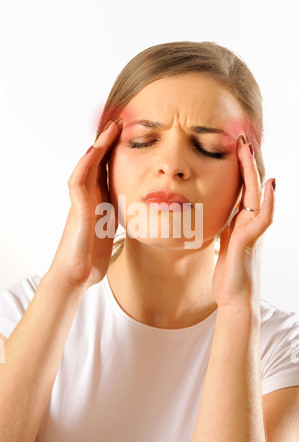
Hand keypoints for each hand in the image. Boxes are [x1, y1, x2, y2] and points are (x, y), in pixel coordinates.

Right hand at [47, 119, 121, 291]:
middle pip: (98, 163)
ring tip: (111, 127)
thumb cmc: (92, 255)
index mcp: (100, 201)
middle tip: (121, 121)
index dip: (118, 152)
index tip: (133, 134)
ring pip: (87, 166)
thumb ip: (119, 216)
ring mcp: (81, 202)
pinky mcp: (77, 210)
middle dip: (109, 141)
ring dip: (98, 146)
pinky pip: (78, 181)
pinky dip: (86, 164)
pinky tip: (95, 150)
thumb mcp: (112, 230)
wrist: (76, 274)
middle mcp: (89, 197)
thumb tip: (140, 210)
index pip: (108, 170)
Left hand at [212, 136, 275, 309]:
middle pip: (250, 186)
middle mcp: (249, 222)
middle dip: (246, 161)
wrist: (234, 298)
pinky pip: (262, 218)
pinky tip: (268, 184)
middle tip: (241, 137)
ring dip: (254, 171)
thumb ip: (226, 228)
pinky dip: (267, 200)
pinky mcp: (249, 242)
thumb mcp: (223, 244)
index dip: (238, 167)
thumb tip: (224, 216)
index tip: (232, 146)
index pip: (241, 188)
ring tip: (249, 149)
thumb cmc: (229, 274)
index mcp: (240, 221)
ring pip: (256, 195)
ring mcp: (252, 231)